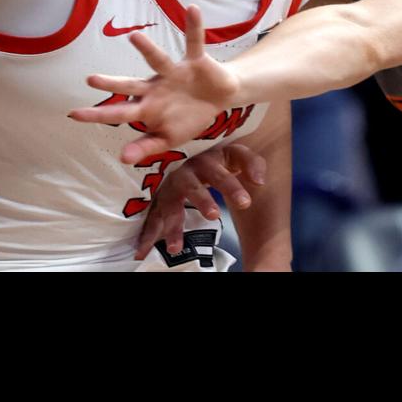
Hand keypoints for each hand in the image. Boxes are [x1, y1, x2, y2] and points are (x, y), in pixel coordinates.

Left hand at [68, 5, 238, 163]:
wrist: (219, 98)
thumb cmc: (188, 118)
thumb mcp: (169, 138)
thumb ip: (147, 147)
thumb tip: (123, 159)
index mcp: (148, 107)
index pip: (119, 112)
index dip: (98, 114)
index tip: (73, 114)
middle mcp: (156, 87)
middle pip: (130, 85)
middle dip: (112, 83)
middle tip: (90, 79)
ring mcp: (174, 72)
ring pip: (157, 60)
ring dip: (147, 49)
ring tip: (135, 36)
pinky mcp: (195, 61)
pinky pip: (194, 42)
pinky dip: (194, 27)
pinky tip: (191, 10)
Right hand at [137, 140, 267, 257]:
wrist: (187, 150)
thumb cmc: (216, 157)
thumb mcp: (236, 155)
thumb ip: (252, 164)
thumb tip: (260, 181)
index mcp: (206, 160)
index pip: (221, 173)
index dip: (232, 187)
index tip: (245, 203)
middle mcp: (185, 172)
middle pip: (192, 186)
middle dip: (202, 200)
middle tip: (214, 215)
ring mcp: (168, 186)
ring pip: (169, 205)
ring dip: (172, 225)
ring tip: (175, 247)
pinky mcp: (157, 199)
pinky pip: (151, 217)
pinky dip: (146, 235)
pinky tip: (142, 251)